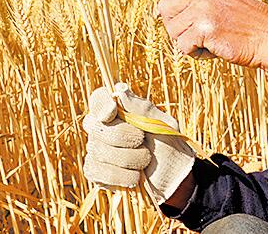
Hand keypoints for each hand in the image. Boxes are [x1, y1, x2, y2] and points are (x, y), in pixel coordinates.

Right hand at [82, 82, 194, 204]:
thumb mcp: (163, 125)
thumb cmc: (168, 145)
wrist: (173, 178)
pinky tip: (135, 177)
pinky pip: (97, 171)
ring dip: (128, 159)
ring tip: (145, 161)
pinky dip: (120, 176)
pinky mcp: (95, 171)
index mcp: (118, 109)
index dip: (101, 104)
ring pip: (99, 151)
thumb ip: (142, 108)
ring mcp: (96, 149)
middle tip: (143, 142)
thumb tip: (120, 89)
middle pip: (97, 126)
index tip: (113, 112)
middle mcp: (102, 126)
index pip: (98, 98)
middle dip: (123, 136)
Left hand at [122, 0, 267, 78]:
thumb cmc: (247, 24)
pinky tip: (215, 48)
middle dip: (176, 26)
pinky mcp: (204, 27)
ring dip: (188, 42)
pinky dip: (195, 54)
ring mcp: (204, 7)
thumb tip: (158, 11)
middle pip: (164, 9)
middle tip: (203, 31)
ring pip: (171, 31)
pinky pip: (182, 47)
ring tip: (214, 39)